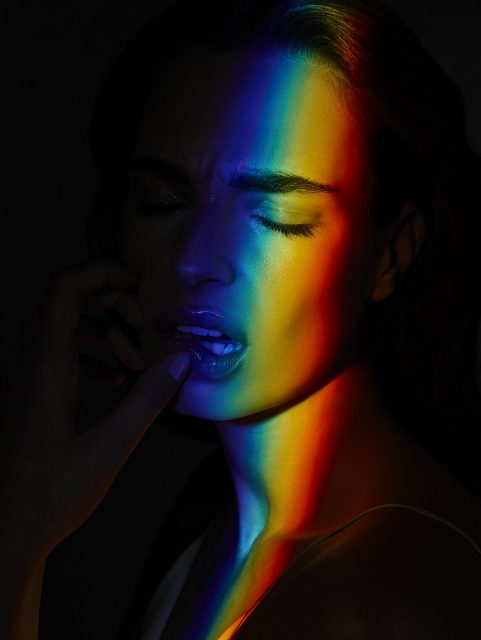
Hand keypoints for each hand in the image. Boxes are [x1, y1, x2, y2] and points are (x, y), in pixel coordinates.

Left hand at [0, 259, 190, 563]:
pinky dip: (89, 350)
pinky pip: (59, 350)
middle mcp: (29, 362)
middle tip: (143, 330)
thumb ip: (147, 399)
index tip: (139, 288)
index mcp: (46, 366)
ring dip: (102, 328)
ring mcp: (26, 376)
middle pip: (65, 299)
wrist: (8, 529)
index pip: (65, 288)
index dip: (102, 273)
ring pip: (63, 324)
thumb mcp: (111, 447)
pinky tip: (113, 378)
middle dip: (110, 301)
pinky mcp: (30, 391)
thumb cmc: (53, 493)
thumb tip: (181, 361)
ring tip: (133, 358)